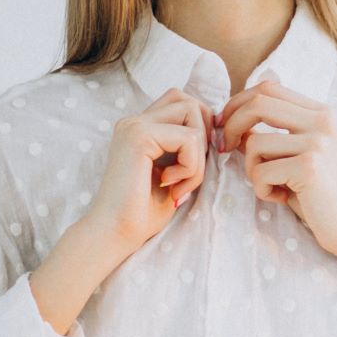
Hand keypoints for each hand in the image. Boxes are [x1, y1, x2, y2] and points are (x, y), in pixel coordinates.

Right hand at [81, 87, 212, 254]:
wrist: (117, 234)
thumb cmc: (145, 211)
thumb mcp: (176, 171)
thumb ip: (189, 146)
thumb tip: (219, 128)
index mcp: (141, 127)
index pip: (184, 103)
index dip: (201, 128)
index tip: (196, 164)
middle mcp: (134, 120)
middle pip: (191, 102)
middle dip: (204, 137)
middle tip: (190, 172)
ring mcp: (134, 125)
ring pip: (193, 115)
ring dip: (198, 156)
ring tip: (180, 184)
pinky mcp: (139, 136)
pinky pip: (189, 139)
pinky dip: (191, 167)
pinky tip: (171, 186)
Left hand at [217, 79, 336, 260]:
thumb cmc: (322, 195)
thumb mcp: (299, 156)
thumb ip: (274, 136)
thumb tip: (230, 121)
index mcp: (321, 114)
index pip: (269, 88)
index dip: (239, 102)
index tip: (225, 124)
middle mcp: (322, 122)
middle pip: (258, 103)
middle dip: (231, 124)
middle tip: (223, 148)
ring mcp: (317, 143)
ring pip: (254, 143)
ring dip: (250, 168)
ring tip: (268, 186)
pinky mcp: (309, 167)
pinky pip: (261, 171)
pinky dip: (262, 189)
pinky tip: (280, 198)